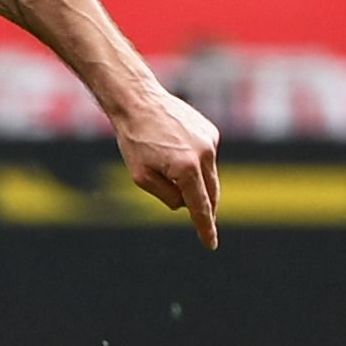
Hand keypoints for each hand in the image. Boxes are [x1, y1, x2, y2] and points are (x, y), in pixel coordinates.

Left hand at [111, 86, 221, 249]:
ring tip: (167, 164)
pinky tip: (175, 150)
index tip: (210, 244)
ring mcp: (211, 141)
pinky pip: (207, 157)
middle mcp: (205, 154)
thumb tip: (186, 203)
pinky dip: (196, 162)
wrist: (138, 101)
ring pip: (210, 175)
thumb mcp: (141, 177)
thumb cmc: (134, 140)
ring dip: (195, 180)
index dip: (205, 227)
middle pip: (210, 193)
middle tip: (194, 214)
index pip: (200, 207)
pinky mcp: (211, 131)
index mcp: (187, 169)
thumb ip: (167, 196)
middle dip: (202, 205)